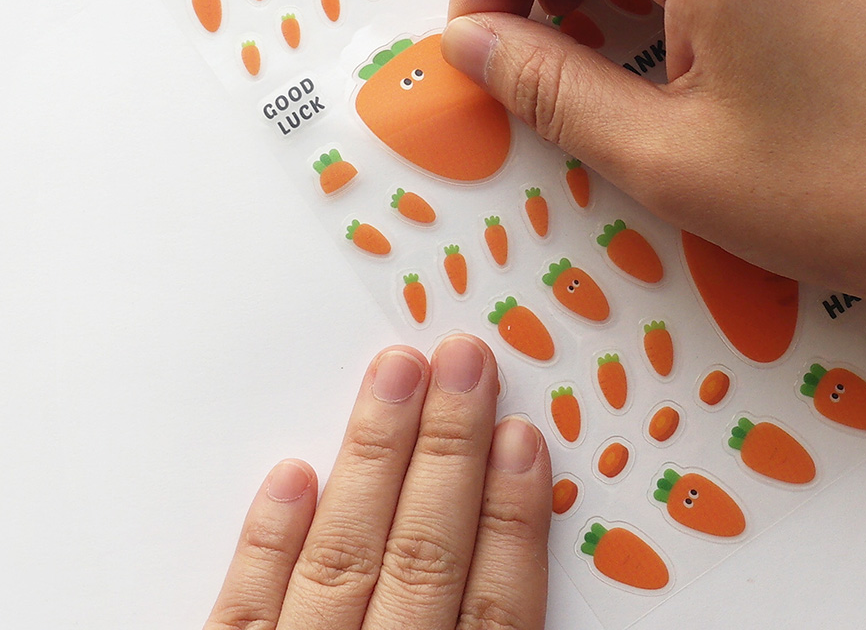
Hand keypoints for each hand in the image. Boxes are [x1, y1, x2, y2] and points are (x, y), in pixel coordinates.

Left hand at [205, 336, 549, 629]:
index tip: (521, 437)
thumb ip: (477, 625)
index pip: (495, 612)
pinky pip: (244, 616)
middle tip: (463, 362)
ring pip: (342, 561)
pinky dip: (268, 546)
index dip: (513, 518)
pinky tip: (292, 475)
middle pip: (424, 560)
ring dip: (374, 458)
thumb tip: (507, 540)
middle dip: (448, 449)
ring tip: (396, 374)